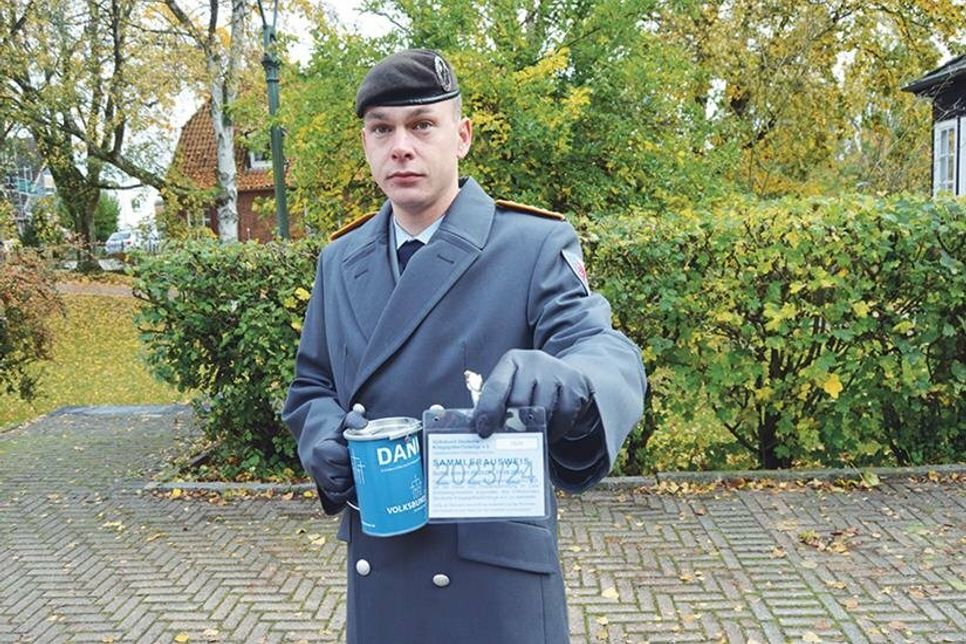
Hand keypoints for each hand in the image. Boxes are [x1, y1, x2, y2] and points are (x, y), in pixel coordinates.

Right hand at [301, 404, 367, 503]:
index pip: (344, 458)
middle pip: (343, 475)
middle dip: (355, 471)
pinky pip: (336, 496)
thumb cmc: (335, 436)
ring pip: (340, 487)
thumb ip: (354, 419)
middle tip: (364, 464)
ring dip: (352, 483)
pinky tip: (354, 485)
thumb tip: (363, 424)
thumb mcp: (343, 424)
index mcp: (321, 449)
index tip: (361, 453)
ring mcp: (318, 478)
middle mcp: (317, 465)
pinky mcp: (322, 488)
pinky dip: (346, 493)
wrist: (318, 445)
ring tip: (359, 473)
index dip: (356, 457)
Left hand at [473, 350, 592, 441]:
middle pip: (519, 401)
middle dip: (512, 424)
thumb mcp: (511, 385)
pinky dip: (556, 429)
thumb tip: (481, 430)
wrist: (566, 373)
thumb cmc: (529, 385)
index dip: (488, 410)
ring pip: (543, 409)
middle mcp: (534, 361)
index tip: (483, 431)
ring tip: (531, 436)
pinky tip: (550, 431)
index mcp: (512, 361)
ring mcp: (557, 370)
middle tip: (510, 439)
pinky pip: (564, 414)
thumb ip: (497, 402)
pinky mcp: (576, 383)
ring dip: (536, 428)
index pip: (496, 386)